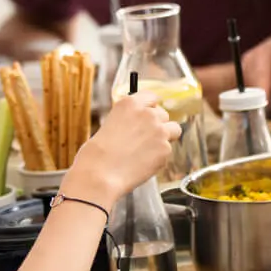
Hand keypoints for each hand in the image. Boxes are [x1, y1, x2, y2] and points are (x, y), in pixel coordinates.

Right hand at [66, 91, 181, 204]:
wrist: (100, 174)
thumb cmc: (97, 154)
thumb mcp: (110, 124)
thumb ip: (130, 120)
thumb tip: (140, 124)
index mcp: (130, 104)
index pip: (152, 97)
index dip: (151, 107)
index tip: (150, 113)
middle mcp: (148, 114)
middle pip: (164, 114)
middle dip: (157, 125)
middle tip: (145, 139)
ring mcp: (159, 131)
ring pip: (174, 130)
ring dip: (165, 137)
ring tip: (149, 150)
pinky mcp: (165, 149)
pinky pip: (168, 151)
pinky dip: (160, 158)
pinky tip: (143, 164)